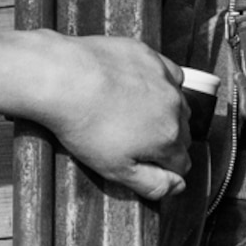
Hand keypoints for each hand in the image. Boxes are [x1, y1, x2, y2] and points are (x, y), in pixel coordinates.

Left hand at [25, 31, 188, 200]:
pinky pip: (167, 72)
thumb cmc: (83, 124)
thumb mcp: (115, 169)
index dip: (165, 167)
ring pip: (178, 102)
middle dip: (165, 139)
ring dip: (165, 110)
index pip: (182, 163)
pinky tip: (137, 87)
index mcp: (169, 139)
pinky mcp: (150, 57)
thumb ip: (153, 183)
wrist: (62, 79)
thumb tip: (178, 187)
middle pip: (183, 132)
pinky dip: (159, 82)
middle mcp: (175, 108)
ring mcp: (164, 80)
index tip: (148, 163)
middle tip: (134, 138)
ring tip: (133, 112)